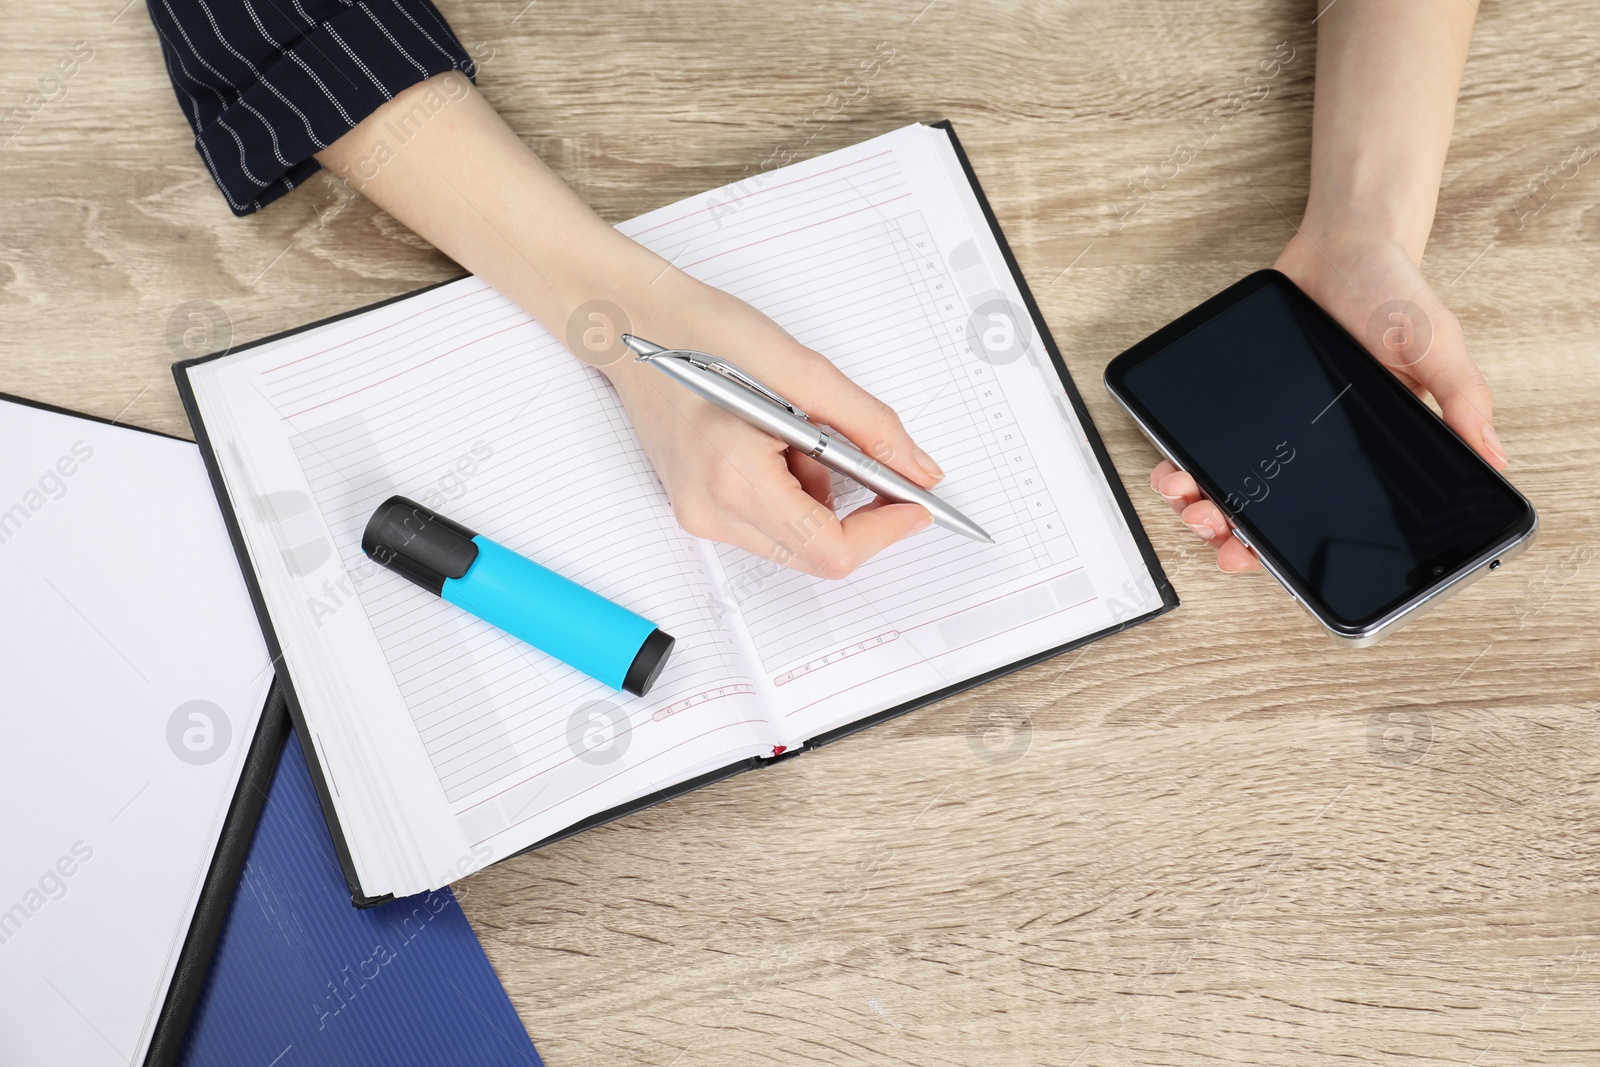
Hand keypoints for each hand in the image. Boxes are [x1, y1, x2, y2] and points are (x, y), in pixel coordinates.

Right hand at [597, 273, 945, 578]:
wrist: (635, 325)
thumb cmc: (704, 335)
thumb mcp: (803, 369)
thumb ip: (869, 425)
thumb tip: (919, 471)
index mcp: (734, 478)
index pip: (828, 548)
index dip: (884, 531)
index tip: (916, 504)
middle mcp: (711, 511)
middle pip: (814, 553)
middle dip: (855, 511)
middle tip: (871, 461)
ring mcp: (699, 516)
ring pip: (795, 541)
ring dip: (819, 496)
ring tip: (795, 431)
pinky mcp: (698, 509)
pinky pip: (769, 523)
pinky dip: (793, 490)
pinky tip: (773, 441)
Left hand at [1151, 221, 1506, 572]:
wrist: (1345, 245)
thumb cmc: (1395, 295)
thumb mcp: (1438, 346)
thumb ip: (1463, 399)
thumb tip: (1493, 458)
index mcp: (1363, 452)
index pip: (1325, 519)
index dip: (1291, 552)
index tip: (1260, 561)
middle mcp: (1312, 449)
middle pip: (1265, 514)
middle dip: (1232, 536)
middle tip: (1216, 533)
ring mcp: (1271, 428)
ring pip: (1226, 486)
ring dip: (1198, 504)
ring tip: (1186, 498)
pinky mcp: (1238, 404)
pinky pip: (1202, 443)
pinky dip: (1180, 460)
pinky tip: (1171, 465)